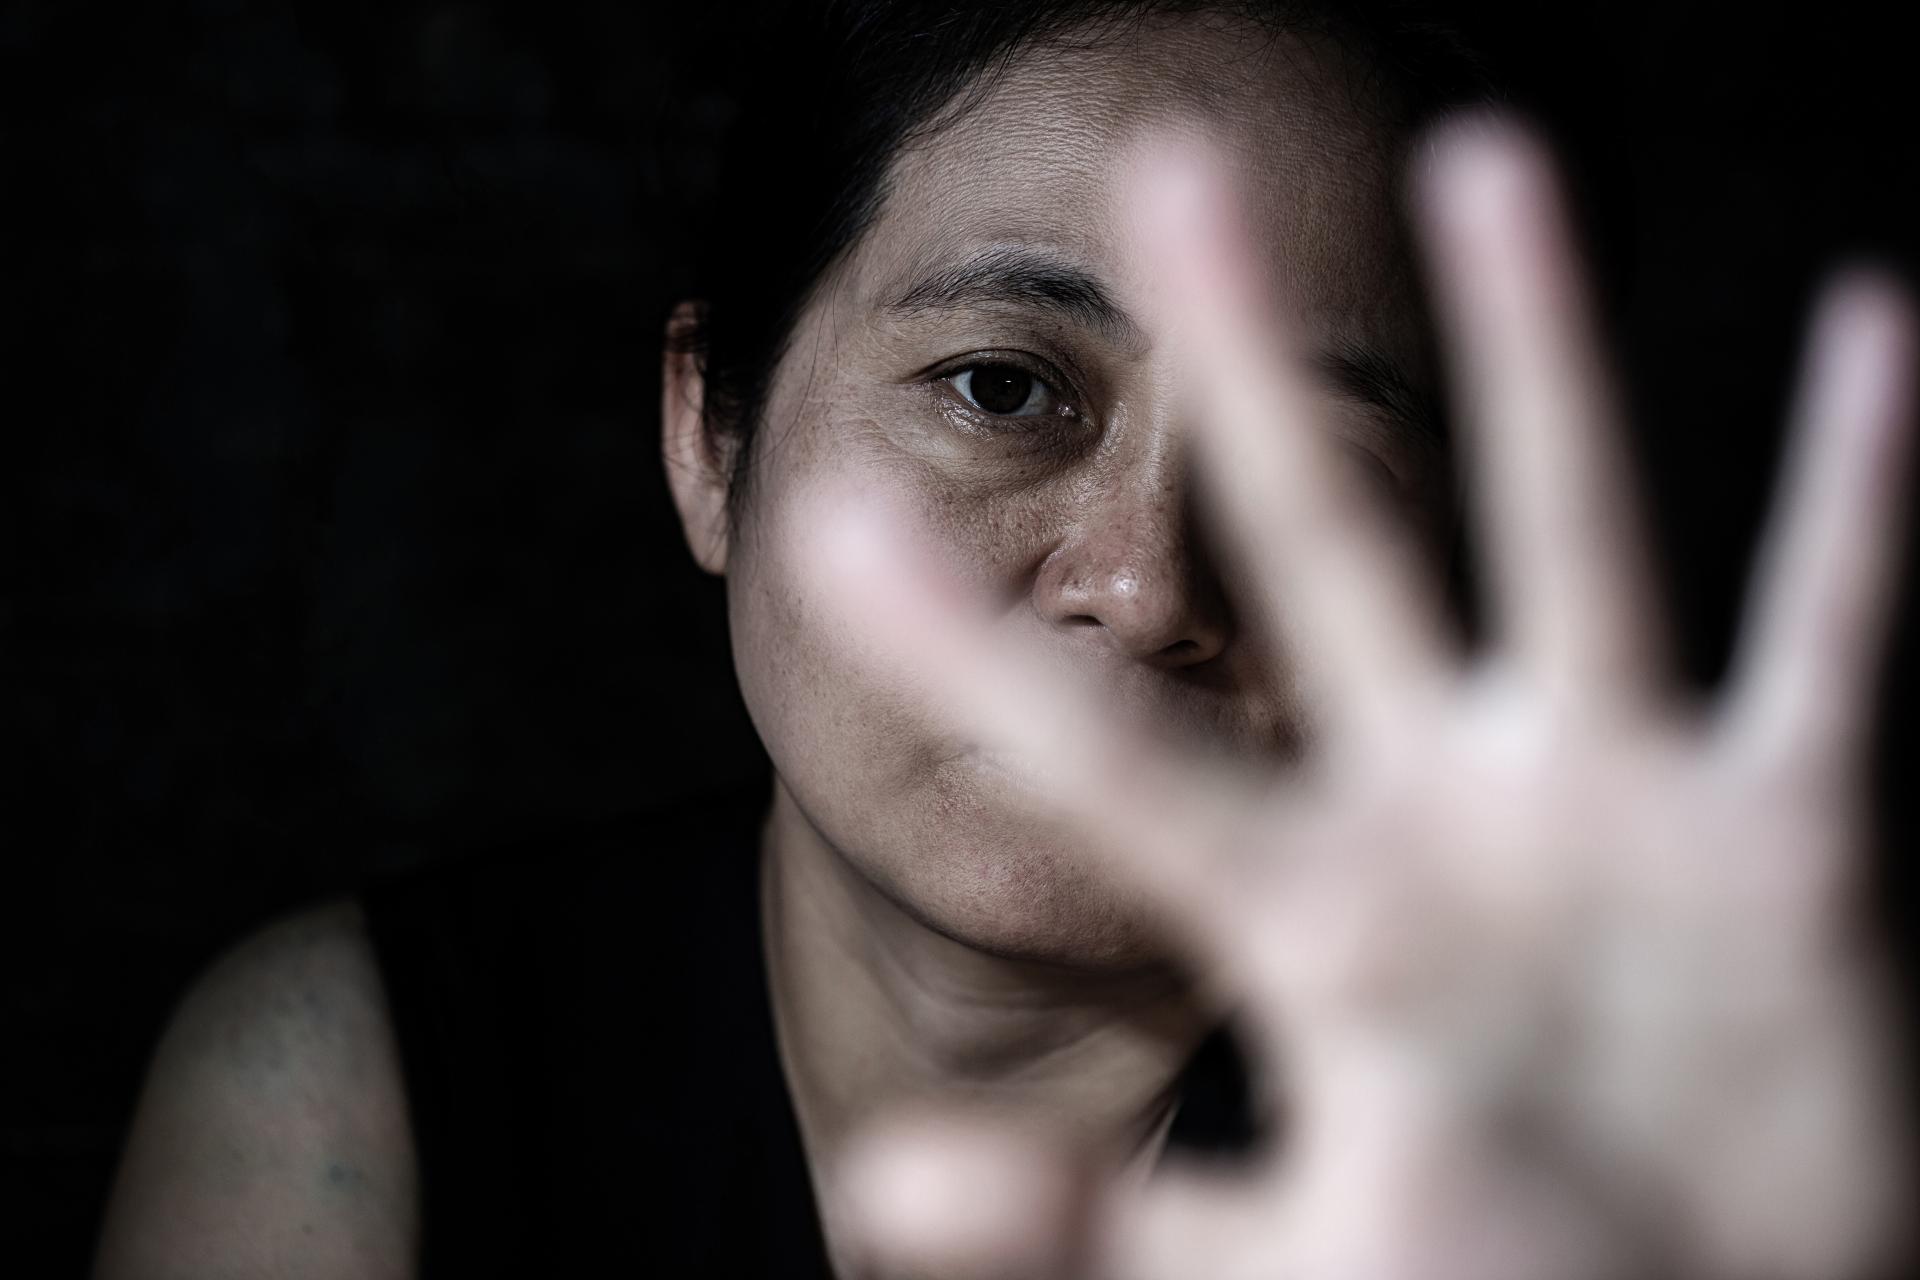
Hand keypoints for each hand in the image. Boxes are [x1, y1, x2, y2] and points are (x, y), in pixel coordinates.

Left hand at [826, 118, 1916, 1279]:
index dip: (972, 648)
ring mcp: (1611, 803)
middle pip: (1323, 541)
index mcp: (1310, 912)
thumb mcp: (1295, 1270)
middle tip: (1163, 170)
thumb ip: (1098, 1223)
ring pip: (1569, 527)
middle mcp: (1443, 809)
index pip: (1111, 754)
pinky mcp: (1785, 841)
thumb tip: (882, 1192)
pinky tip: (1870, 332)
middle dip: (1247, 370)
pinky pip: (1830, 634)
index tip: (832, 514)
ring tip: (1484, 159)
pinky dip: (1859, 498)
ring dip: (1537, 349)